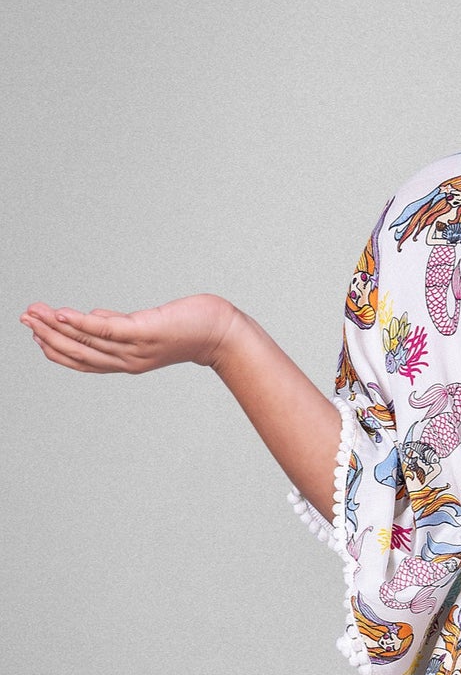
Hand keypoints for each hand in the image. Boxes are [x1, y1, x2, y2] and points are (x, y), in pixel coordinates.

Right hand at [18, 293, 241, 373]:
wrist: (222, 333)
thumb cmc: (188, 326)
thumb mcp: (147, 326)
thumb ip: (119, 324)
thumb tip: (94, 316)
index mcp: (126, 361)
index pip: (83, 360)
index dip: (56, 350)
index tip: (34, 334)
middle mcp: (128, 361)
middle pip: (78, 354)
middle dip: (47, 336)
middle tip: (24, 319)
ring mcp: (135, 349)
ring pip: (87, 342)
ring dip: (56, 328)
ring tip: (34, 313)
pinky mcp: (144, 333)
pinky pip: (105, 330)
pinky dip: (81, 323)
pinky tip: (61, 314)